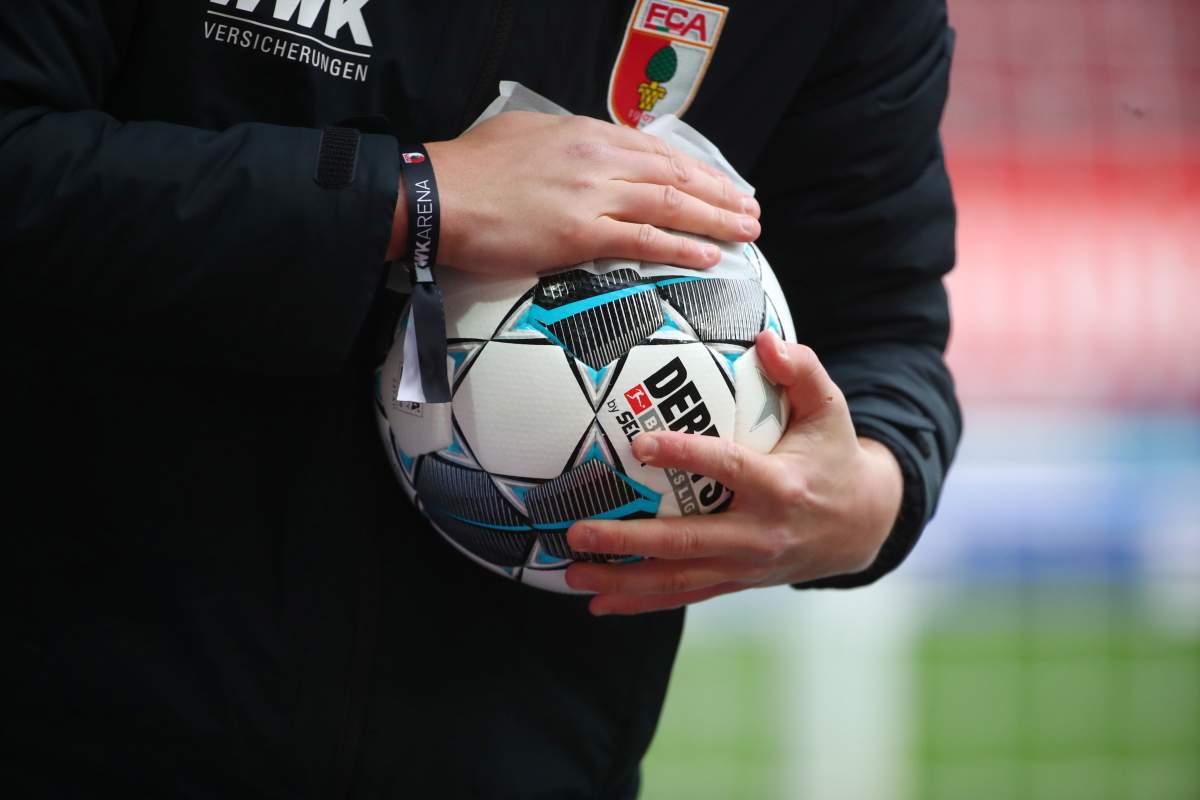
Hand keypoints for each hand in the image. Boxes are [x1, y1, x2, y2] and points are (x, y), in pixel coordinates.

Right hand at [387, 111, 760, 271]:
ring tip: (745, 233)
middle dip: (719, 194)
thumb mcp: (524, 135)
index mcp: (586, 134)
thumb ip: (565, 145)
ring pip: (670, 205)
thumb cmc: (470, 170)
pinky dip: (680, 248)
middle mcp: (597, 159)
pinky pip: (644, 241)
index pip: (656, 150)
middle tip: (749, 210)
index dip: (697, 169)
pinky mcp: (580, 233)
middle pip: (674, 175)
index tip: (721, 183)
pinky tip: (707, 257)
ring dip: (714, 220)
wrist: (435, 196)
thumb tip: (586, 156)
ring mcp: (592, 195)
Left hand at [563, 330, 903, 614]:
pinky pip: (684, 596)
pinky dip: (641, 603)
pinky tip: (598, 604)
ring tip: (571, 572)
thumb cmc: (832, 454)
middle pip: (688, 541)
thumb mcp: (830, 409)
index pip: (728, 468)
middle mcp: (761, 535)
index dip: (685, 456)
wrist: (860, 525)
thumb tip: (765, 339)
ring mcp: (747, 567)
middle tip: (579, 531)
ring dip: (623, 580)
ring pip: (679, 579)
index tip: (640, 444)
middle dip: (630, 540)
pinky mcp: (737, 582)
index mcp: (782, 487)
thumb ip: (802, 371)